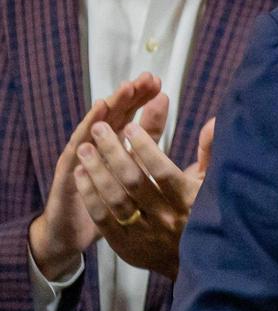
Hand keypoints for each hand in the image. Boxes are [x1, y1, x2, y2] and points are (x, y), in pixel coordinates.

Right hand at [28, 73, 161, 279]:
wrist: (74, 232)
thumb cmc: (109, 198)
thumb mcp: (136, 169)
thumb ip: (152, 140)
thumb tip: (176, 118)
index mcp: (117, 141)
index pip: (133, 114)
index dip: (144, 98)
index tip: (159, 82)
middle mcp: (99, 144)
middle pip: (116, 114)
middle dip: (131, 95)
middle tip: (146, 78)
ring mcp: (81, 155)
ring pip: (98, 126)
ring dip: (113, 106)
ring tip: (126, 89)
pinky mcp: (68, 171)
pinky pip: (77, 149)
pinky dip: (85, 131)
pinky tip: (96, 118)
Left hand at [74, 106, 215, 279]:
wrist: (195, 264)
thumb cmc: (203, 214)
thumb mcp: (211, 184)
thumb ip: (209, 151)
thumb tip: (213, 121)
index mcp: (189, 200)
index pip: (163, 171)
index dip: (145, 148)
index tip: (130, 127)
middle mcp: (167, 217)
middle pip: (134, 182)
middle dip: (113, 153)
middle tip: (99, 130)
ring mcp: (145, 234)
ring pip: (115, 200)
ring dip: (96, 172)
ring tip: (84, 149)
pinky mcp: (127, 248)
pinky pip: (103, 220)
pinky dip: (90, 196)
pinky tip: (81, 176)